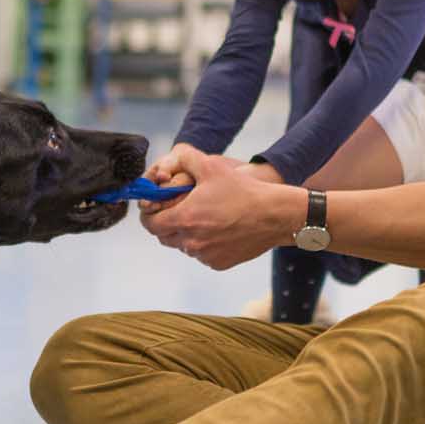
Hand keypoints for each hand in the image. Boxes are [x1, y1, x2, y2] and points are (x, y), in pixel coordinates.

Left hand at [142, 145, 304, 269]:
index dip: (150, 214)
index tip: (157, 206)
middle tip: (180, 210)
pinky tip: (218, 230)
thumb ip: (183, 159)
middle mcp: (191, 241)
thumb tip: (165, 163)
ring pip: (183, 246)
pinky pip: (201, 255)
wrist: (274, 216)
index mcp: (184, 218)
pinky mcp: (218, 263)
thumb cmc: (244, 190)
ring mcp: (205, 255)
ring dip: (186, 234)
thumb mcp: (211, 166)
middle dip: (167, 223)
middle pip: (163, 236)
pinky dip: (203, 244)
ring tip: (203, 217)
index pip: (150, 223)